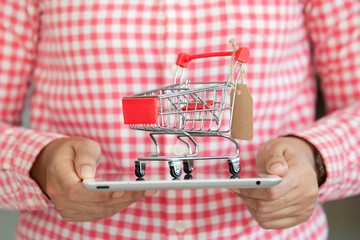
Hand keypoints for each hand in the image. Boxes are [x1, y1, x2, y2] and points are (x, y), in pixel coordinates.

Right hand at [30, 137, 156, 221]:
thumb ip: (85, 156)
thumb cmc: (70, 151)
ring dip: (123, 203)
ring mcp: (66, 208)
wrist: (53, 164)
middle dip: (122, 198)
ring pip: (99, 212)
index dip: (100, 194)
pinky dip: (116, 206)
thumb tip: (88, 173)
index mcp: (58, 176)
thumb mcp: (79, 144)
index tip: (121, 190)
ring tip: (144, 192)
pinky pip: (98, 214)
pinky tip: (130, 198)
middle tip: (146, 189)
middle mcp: (59, 197)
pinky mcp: (74, 214)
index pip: (77, 191)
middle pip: (93, 204)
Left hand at [230, 137, 318, 228]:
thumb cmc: (285, 154)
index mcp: (302, 176)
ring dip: (251, 206)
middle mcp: (306, 195)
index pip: (272, 192)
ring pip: (267, 216)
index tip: (237, 186)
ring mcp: (305, 209)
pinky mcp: (300, 218)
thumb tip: (276, 169)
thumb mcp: (278, 147)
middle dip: (248, 198)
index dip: (251, 190)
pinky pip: (271, 223)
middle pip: (268, 206)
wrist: (302, 162)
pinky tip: (255, 202)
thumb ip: (274, 158)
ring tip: (246, 194)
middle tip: (237, 189)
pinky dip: (258, 215)